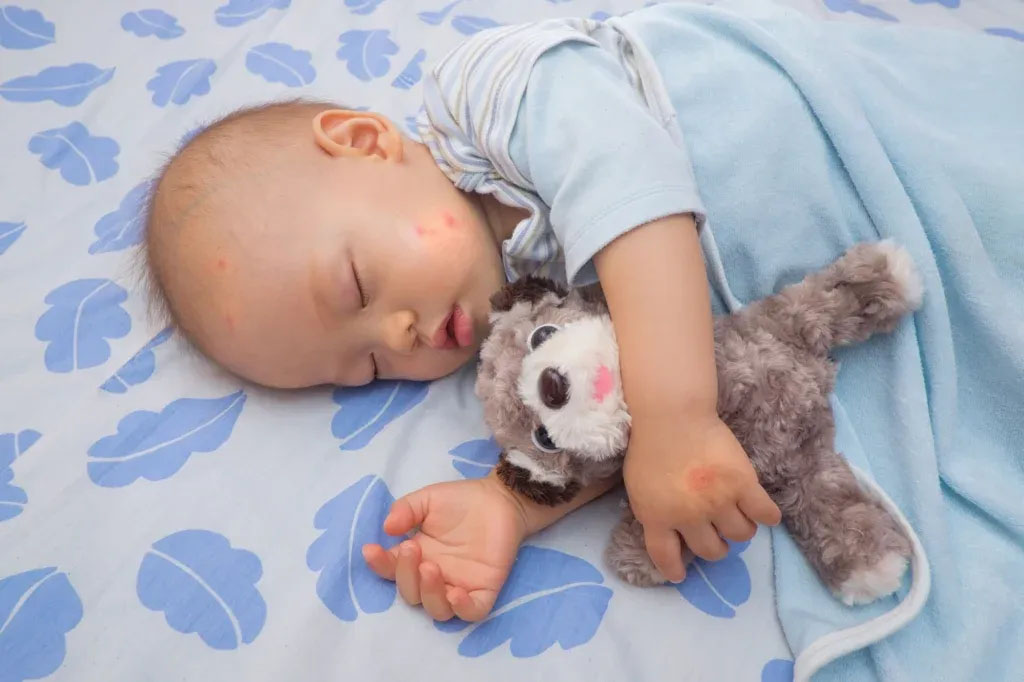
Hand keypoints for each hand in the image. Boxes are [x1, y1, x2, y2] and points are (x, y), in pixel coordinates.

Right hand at [362, 474, 528, 621]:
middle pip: (411, 593)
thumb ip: (405, 509)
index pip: (391, 570)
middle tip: (413, 548)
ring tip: (430, 567)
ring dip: (429, 593)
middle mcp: (434, 576)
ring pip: (437, 610)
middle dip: (405, 574)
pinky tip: (456, 593)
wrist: (500, 498)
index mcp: (417, 557)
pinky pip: (472, 613)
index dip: (379, 564)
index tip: (372, 549)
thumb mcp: (428, 499)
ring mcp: (459, 586)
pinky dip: (462, 609)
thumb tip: (387, 528)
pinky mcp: (485, 590)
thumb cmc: (461, 500)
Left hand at [623, 413, 780, 581]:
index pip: (667, 558)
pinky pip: (765, 514)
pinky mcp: (744, 483)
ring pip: (741, 535)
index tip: (681, 574)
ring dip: (739, 530)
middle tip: (716, 533)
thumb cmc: (649, 446)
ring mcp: (718, 501)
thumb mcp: (638, 488)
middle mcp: (690, 517)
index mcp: (657, 518)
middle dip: (715, 546)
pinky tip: (764, 512)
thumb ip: (653, 513)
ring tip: (737, 516)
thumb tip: (668, 532)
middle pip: (711, 550)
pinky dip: (767, 516)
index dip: (675, 570)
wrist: (671, 414)